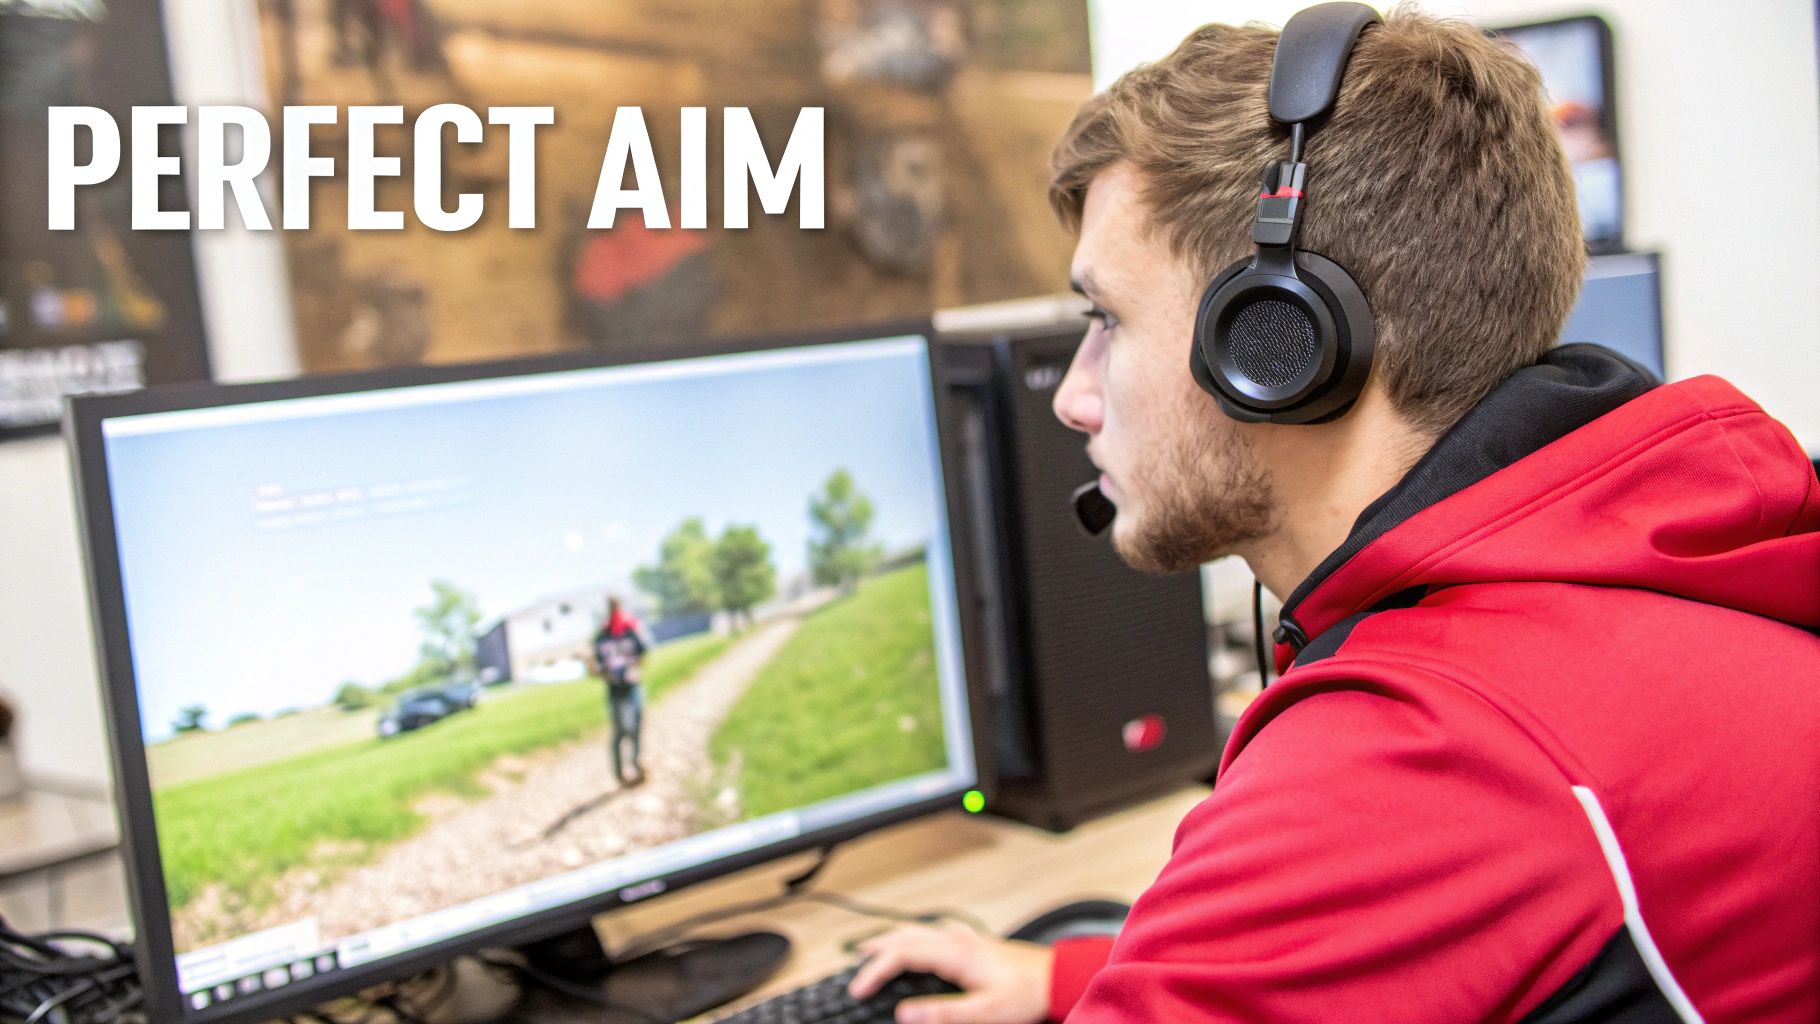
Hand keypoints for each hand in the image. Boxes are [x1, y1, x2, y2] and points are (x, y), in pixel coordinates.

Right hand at [847, 922, 1052, 1023]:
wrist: (1059, 978)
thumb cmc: (1028, 994)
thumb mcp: (986, 1013)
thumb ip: (945, 1014)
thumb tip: (906, 1014)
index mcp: (955, 953)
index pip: (901, 955)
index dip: (874, 971)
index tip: (858, 989)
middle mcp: (958, 940)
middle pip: (905, 936)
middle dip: (876, 948)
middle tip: (855, 963)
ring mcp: (968, 939)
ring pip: (920, 931)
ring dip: (894, 938)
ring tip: (876, 947)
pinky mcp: (977, 944)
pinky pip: (937, 933)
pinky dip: (918, 937)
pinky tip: (922, 943)